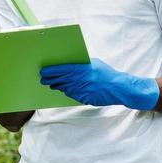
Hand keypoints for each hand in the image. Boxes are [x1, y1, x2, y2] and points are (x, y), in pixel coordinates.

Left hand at [39, 57, 159, 109]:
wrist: (118, 88)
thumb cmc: (107, 74)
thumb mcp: (94, 64)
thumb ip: (81, 64)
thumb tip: (68, 64)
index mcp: (83, 69)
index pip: (62, 69)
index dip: (51, 70)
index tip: (43, 70)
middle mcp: (80, 80)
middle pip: (60, 80)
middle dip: (50, 79)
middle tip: (43, 78)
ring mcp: (82, 90)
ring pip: (64, 88)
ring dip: (57, 86)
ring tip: (51, 84)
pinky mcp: (83, 98)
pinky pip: (71, 95)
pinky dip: (67, 91)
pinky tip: (64, 89)